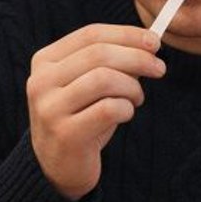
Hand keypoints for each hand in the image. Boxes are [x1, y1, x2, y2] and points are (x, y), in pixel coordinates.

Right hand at [27, 24, 164, 198]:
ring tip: (137, 98)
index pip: (90, 35)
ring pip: (104, 79)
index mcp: (45, 61)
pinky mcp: (65, 133)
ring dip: (132, 87)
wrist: (59, 167)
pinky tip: (125, 114)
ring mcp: (50, 108)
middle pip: (99, 54)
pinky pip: (109, 109)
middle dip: (137, 58)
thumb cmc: (82, 118)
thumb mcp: (89, 84)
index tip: (155, 42)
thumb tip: (149, 44)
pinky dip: (126, 109)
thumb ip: (111, 62)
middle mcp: (41, 81)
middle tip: (159, 69)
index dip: (127, 34)